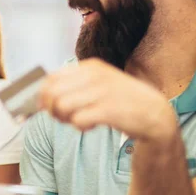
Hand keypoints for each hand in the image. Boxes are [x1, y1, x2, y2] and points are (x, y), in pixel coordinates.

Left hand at [39, 58, 177, 142]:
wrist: (154, 113)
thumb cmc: (119, 99)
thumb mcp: (98, 84)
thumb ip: (73, 86)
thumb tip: (41, 98)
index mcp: (89, 67)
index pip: (51, 78)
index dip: (43, 96)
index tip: (46, 108)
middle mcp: (94, 76)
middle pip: (52, 94)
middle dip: (52, 110)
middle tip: (64, 117)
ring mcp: (102, 92)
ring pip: (61, 107)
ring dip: (65, 119)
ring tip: (78, 120)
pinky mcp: (108, 110)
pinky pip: (77, 120)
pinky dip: (80, 127)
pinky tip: (91, 126)